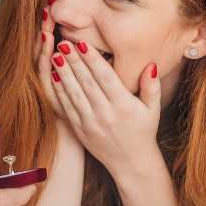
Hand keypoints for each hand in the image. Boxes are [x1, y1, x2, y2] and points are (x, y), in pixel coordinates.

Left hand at [39, 0, 161, 177]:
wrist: (130, 162)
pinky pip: (67, 106)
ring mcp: (90, 122)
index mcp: (124, 106)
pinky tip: (53, 76)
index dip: (93, 60)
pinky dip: (59, 91)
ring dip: (63, 73)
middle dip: (74, 61)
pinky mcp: (80, 129)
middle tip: (62, 43)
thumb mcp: (152, 109)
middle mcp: (106, 113)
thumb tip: (150, 64)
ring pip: (74, 93)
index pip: (105, 77)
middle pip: (86, 82)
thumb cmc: (143, 131)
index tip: (82, 44)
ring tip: (55, 55)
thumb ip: (150, 86)